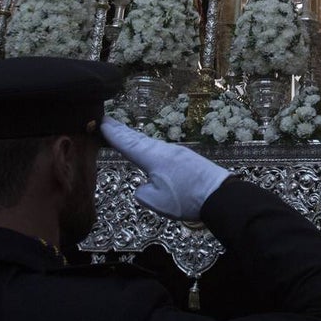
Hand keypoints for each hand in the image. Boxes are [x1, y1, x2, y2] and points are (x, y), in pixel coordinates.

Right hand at [101, 117, 229, 220]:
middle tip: (107, 119)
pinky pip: (161, 149)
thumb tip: (146, 184)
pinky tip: (149, 148)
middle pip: (138, 138)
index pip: (128, 143)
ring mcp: (177, 152)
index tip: (100, 121)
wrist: (220, 195)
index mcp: (153, 158)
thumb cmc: (185, 199)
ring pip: (150, 142)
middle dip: (121, 130)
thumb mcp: (156, 201)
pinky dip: (148, 145)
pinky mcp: (187, 158)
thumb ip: (143, 192)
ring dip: (135, 137)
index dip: (112, 134)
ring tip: (123, 132)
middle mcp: (163, 150)